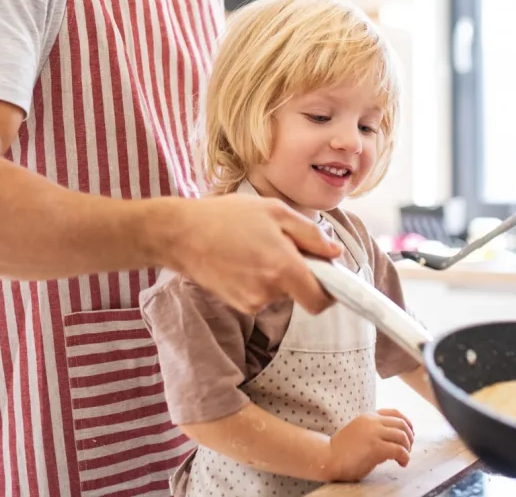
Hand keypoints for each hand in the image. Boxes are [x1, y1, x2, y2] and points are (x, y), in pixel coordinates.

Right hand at [166, 193, 340, 313]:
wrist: (180, 234)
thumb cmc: (226, 217)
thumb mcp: (275, 211)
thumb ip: (310, 234)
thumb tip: (334, 253)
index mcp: (283, 267)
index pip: (319, 301)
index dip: (329, 292)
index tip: (328, 277)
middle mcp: (269, 291)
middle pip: (300, 292)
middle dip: (297, 272)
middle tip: (280, 244)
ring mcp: (251, 301)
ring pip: (280, 292)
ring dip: (276, 274)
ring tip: (255, 247)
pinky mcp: (237, 305)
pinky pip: (262, 294)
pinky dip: (259, 279)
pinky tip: (242, 258)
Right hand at [326, 409, 415, 481]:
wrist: (328, 457)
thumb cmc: (342, 449)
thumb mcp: (359, 431)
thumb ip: (374, 430)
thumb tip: (393, 438)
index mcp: (368, 416)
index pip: (395, 413)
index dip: (407, 422)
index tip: (410, 433)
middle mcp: (372, 422)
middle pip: (401, 424)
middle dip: (410, 437)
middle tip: (409, 448)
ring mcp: (374, 434)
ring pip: (402, 436)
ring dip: (408, 448)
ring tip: (404, 457)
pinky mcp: (375, 448)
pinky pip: (399, 450)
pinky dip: (405, 457)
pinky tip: (402, 463)